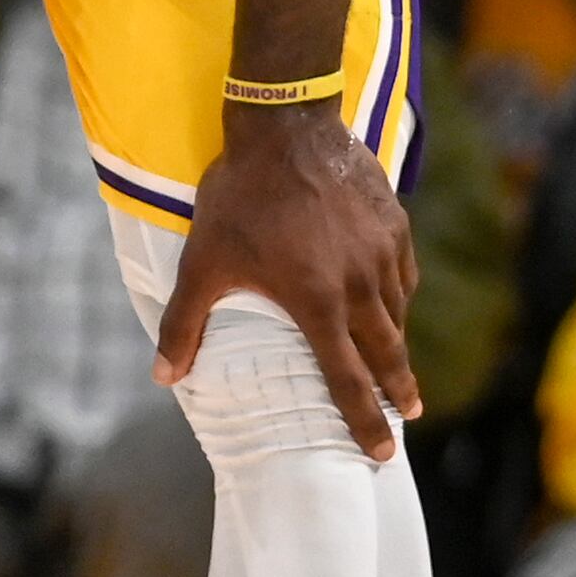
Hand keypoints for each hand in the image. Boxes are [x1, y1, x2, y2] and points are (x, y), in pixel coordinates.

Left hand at [155, 101, 419, 458]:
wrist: (286, 125)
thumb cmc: (239, 196)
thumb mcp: (203, 262)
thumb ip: (184, 323)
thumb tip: (163, 376)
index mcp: (316, 304)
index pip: (346, 379)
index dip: (365, 420)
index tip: (381, 451)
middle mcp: (359, 285)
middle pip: (387, 352)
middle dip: (399, 389)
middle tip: (411, 413)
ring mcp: (381, 252)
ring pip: (398, 311)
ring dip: (398, 341)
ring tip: (397, 362)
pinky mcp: (394, 222)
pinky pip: (404, 272)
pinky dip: (399, 294)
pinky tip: (393, 298)